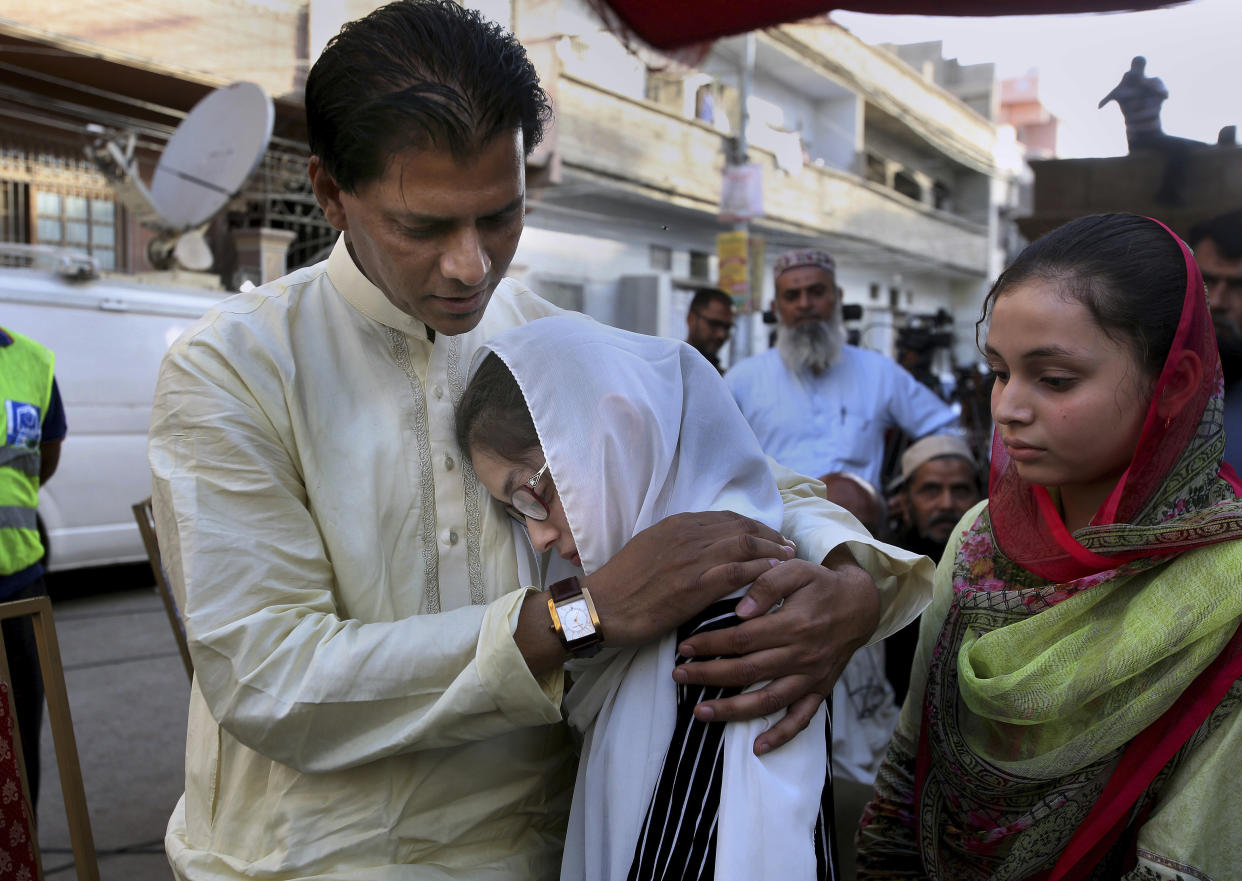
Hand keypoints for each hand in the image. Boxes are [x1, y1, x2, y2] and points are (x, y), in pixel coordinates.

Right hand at [584, 511, 794, 647]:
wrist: (601, 606)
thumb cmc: (621, 584)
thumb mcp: (648, 549)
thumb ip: (676, 544)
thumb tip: (699, 547)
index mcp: (677, 524)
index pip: (727, 517)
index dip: (754, 525)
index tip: (769, 536)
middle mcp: (688, 535)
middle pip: (742, 527)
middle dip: (770, 536)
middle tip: (789, 547)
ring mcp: (693, 560)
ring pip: (746, 545)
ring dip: (773, 551)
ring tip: (790, 561)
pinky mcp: (695, 586)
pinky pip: (739, 572)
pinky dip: (762, 571)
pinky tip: (776, 576)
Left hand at [672, 549, 880, 755]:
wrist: (860, 605)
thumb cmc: (820, 585)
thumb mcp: (796, 569)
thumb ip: (767, 584)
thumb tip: (741, 611)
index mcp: (793, 625)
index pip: (742, 639)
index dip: (711, 644)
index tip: (686, 647)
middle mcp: (802, 655)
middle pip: (748, 672)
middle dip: (709, 676)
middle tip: (679, 676)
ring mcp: (811, 677)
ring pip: (768, 700)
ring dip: (733, 711)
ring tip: (700, 713)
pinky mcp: (820, 690)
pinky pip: (802, 719)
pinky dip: (782, 735)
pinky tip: (758, 747)